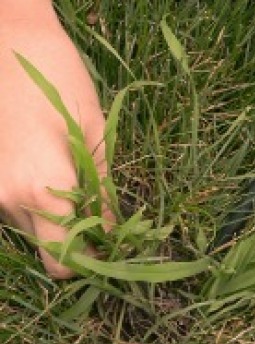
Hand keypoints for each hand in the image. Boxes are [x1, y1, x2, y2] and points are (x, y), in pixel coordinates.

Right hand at [0, 2, 108, 278]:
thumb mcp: (95, 137)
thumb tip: (114, 232)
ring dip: (58, 215)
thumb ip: (102, 191)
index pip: (63, 259)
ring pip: (32, 226)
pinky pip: (18, 206)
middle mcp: (9, 200)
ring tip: (76, 177)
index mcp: (40, 191)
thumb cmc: (61, 84)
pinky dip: (39, 200)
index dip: (90, 260)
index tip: (112, 245)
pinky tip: (54, 169)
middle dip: (77, 237)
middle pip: (47, 246)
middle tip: (101, 210)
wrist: (10, 42)